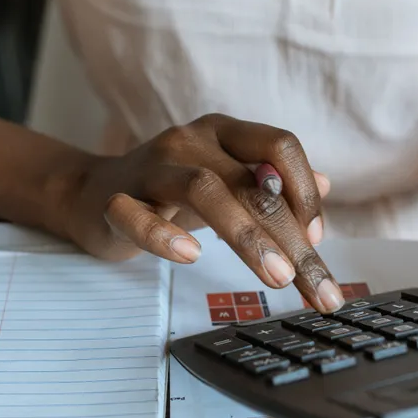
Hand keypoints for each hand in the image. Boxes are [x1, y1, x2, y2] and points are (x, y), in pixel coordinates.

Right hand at [55, 114, 344, 311]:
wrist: (90, 193)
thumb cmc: (168, 191)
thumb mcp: (225, 181)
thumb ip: (271, 184)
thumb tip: (326, 186)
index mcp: (222, 133)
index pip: (279, 145)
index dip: (304, 191)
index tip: (316, 240)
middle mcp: (189, 141)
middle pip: (251, 182)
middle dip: (290, 237)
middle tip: (313, 285)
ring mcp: (150, 167)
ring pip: (204, 190)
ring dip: (247, 236)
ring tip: (276, 277)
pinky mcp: (114, 200)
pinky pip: (136, 214)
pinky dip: (165, 235)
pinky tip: (190, 257)